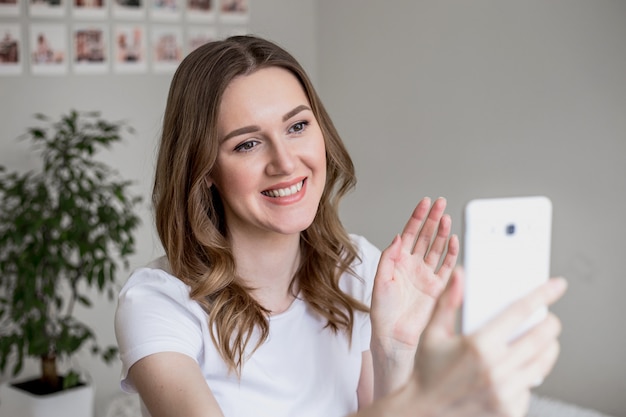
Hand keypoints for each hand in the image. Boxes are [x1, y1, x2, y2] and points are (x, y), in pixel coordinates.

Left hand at [371, 197, 458, 352]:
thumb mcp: (380, 279)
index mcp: (397, 260)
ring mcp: (425, 274)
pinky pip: (446, 267)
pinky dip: (450, 254)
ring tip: (446, 218)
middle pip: (426, 236)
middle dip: (433, 218)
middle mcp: (412, 264)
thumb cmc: (382, 309)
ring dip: (442, 232)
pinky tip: (452, 240)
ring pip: (437, 248)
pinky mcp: (436, 287)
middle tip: (440, 202)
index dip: (417, 217)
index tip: (425, 202)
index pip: (410, 233)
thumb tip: (399, 235)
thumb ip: (389, 256)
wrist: (393, 334)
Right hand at [415, 268, 566, 416]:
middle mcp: (494, 369)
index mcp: (477, 346)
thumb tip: (460, 274)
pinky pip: (531, 387)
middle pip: (540, 338)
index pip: (518, 312)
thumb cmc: (427, 371)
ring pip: (542, 363)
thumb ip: (448, 302)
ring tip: (542, 341)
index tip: (556, 286)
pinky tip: (519, 370)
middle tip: (549, 319)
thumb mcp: (432, 334)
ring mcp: (505, 393)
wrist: (423, 413)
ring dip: (548, 348)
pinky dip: (530, 375)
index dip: (541, 296)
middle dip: (550, 324)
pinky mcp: (509, 411)